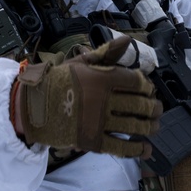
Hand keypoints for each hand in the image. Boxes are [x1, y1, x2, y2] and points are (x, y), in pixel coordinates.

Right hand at [11, 36, 162, 157]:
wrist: (32, 105)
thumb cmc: (58, 82)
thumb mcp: (81, 63)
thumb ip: (106, 53)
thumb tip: (127, 41)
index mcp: (102, 78)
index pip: (136, 82)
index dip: (148, 86)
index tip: (149, 90)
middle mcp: (102, 99)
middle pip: (141, 105)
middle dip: (154, 108)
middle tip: (158, 110)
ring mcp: (97, 122)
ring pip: (135, 126)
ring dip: (151, 127)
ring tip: (155, 126)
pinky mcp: (92, 141)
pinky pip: (121, 147)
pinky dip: (137, 149)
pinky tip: (146, 148)